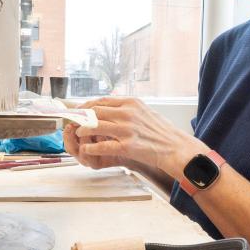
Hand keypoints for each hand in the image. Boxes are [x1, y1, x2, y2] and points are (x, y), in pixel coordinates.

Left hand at [70, 97, 204, 175]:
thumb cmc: (162, 132)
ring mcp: (127, 129)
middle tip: (73, 123)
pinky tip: (86, 149)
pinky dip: (90, 147)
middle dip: (81, 117)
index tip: (79, 111)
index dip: (86, 106)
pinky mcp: (127, 146)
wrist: (176, 147)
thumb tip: (112, 104)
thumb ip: (128, 107)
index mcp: (132, 103)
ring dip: (82, 130)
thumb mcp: (145, 111)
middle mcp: (128, 113)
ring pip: (94, 126)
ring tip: (79, 134)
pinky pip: (102, 146)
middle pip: (95, 111)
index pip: (102, 100)